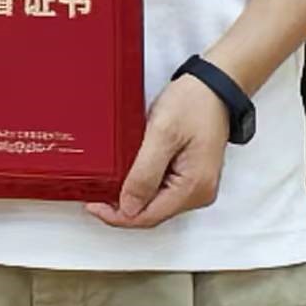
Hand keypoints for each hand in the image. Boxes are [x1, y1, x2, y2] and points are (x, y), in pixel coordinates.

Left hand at [95, 73, 233, 229]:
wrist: (213, 88)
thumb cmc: (193, 105)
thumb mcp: (162, 135)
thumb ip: (145, 173)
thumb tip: (129, 207)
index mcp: (193, 188)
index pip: (148, 217)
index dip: (117, 216)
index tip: (93, 205)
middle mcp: (198, 193)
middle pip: (152, 213)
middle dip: (122, 207)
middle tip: (94, 193)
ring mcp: (195, 185)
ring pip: (155, 203)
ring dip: (130, 196)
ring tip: (106, 183)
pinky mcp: (190, 175)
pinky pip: (161, 189)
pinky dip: (141, 185)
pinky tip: (126, 174)